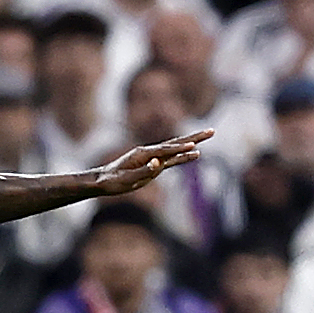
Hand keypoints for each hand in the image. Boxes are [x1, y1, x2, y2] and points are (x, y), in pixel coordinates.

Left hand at [91, 130, 212, 195]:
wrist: (101, 181)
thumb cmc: (112, 181)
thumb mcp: (126, 178)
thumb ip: (143, 171)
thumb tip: (157, 164)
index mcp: (143, 154)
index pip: (166, 150)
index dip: (180, 149)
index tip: (195, 146)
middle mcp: (149, 152)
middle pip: (175, 143)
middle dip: (194, 137)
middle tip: (212, 131)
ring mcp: (151, 157)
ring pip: (175, 148)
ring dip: (191, 143)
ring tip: (207, 137)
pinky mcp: (152, 164)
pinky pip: (171, 158)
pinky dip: (182, 154)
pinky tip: (192, 153)